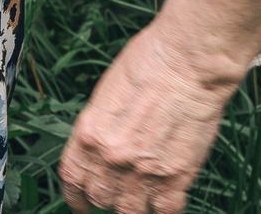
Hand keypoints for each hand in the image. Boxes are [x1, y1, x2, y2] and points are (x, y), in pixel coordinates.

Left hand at [60, 17, 239, 213]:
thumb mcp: (106, 93)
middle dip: (107, 197)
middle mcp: (111, 157)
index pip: (72, 179)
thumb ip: (100, 128)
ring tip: (142, 195)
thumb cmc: (148, 63)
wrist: (188, 62)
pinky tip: (166, 197)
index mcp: (89, 133)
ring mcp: (143, 170)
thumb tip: (101, 149)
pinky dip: (163, 208)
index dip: (76, 197)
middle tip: (118, 191)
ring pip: (130, 211)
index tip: (81, 202)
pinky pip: (164, 210)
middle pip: (101, 197)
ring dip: (134, 205)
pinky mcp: (176, 176)